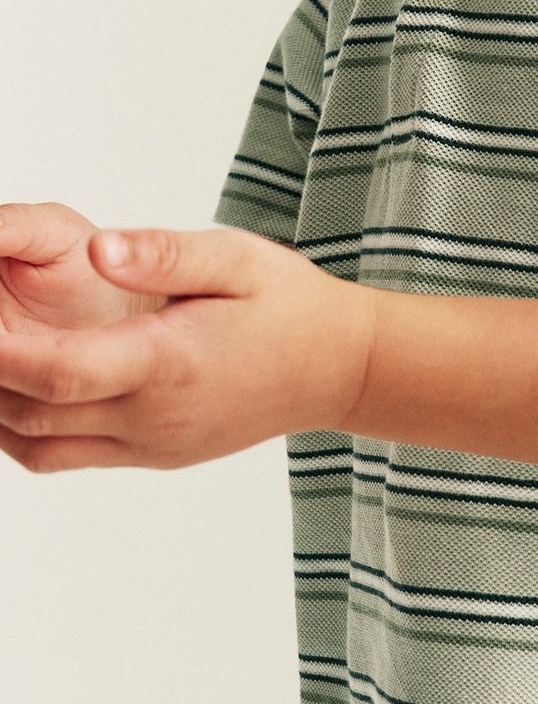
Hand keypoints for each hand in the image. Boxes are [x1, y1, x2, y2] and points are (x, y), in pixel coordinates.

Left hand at [0, 225, 374, 472]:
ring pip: (37, 443)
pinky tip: (13, 385)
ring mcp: (150, 443)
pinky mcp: (153, 454)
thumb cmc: (289, 306)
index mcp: (168, 363)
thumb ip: (163, 253)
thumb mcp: (236, 259)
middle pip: (32, 411)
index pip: (59, 369)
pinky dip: (22, 427)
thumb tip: (97, 249)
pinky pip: (65, 454)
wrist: (340, 369)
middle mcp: (153, 416)